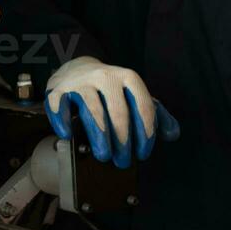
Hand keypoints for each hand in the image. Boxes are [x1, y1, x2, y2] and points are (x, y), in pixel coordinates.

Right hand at [43, 56, 180, 167]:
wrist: (77, 68)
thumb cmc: (110, 89)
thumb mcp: (135, 95)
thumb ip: (156, 114)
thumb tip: (172, 134)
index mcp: (128, 78)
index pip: (142, 106)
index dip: (145, 133)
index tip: (143, 153)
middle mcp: (105, 77)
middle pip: (118, 112)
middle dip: (123, 141)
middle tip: (123, 161)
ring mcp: (81, 83)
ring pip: (92, 111)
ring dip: (100, 137)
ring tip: (104, 155)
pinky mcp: (58, 90)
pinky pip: (59, 105)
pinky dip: (64, 120)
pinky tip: (68, 134)